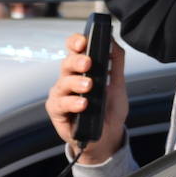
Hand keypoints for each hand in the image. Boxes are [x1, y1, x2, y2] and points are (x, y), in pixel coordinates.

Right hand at [45, 32, 127, 163]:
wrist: (107, 136)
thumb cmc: (108, 109)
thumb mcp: (118, 84)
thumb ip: (116, 62)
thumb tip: (113, 41)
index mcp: (81, 69)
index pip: (74, 49)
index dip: (76, 42)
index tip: (84, 41)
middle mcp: (69, 78)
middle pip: (67, 63)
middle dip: (77, 61)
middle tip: (88, 63)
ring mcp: (61, 94)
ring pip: (63, 83)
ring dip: (76, 83)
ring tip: (88, 86)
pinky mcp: (57, 111)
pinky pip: (60, 104)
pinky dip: (72, 103)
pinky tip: (82, 104)